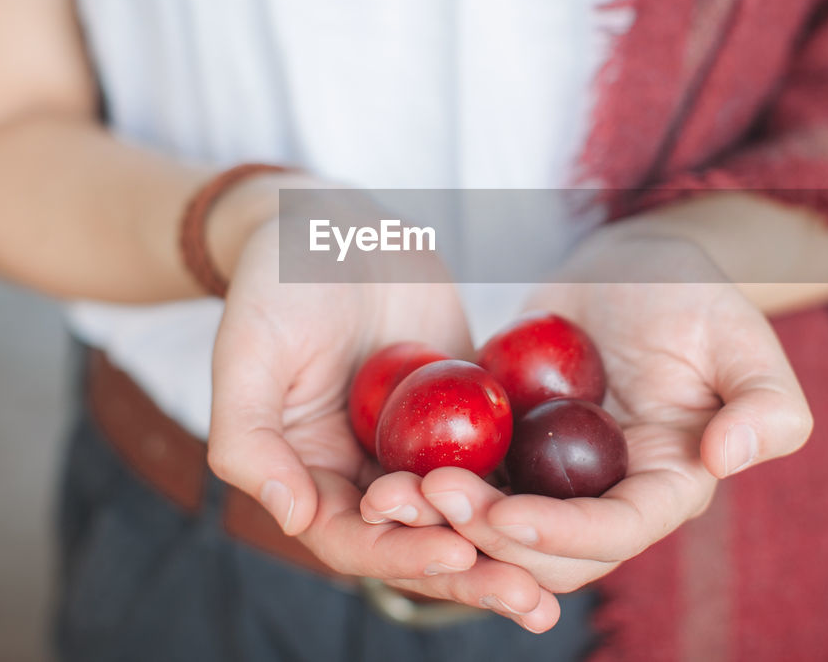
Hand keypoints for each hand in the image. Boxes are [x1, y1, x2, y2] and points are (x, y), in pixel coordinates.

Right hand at [207, 207, 561, 630]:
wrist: (334, 227)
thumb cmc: (277, 285)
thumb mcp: (246, 353)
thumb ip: (250, 440)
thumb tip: (293, 519)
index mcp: (311, 478)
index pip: (355, 539)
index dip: (402, 554)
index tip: (456, 553)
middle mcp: (368, 477)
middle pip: (420, 544)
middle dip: (472, 576)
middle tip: (528, 600)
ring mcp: (421, 451)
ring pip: (469, 517)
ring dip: (510, 553)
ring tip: (557, 586)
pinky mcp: (466, 419)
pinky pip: (502, 461)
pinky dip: (533, 493)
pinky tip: (581, 512)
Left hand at [361, 217, 812, 593]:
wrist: (629, 268)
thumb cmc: (693, 295)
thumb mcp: (742, 338)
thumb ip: (766, 405)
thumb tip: (729, 459)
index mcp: (666, 487)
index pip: (617, 531)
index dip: (563, 536)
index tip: (507, 516)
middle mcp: (606, 498)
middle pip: (547, 551)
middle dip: (488, 536)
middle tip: (432, 494)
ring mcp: (553, 481)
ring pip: (497, 529)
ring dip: (447, 523)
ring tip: (396, 490)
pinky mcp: (508, 454)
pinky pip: (467, 482)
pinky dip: (428, 488)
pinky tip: (387, 470)